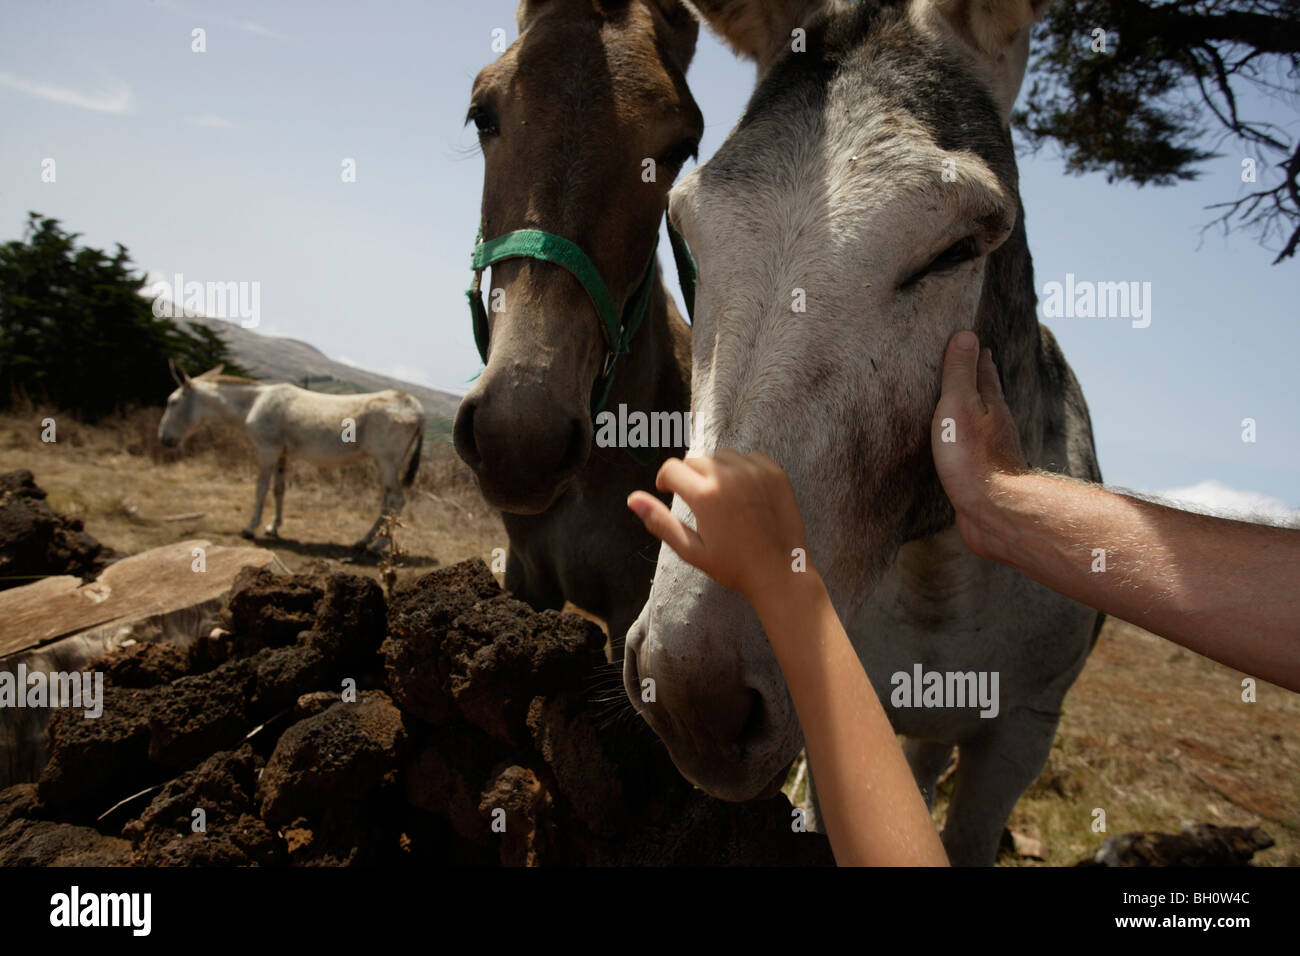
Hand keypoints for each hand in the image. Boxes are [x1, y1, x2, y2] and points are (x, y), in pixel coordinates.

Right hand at [627, 449, 809, 603]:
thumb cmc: (733, 566)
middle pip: (695, 459)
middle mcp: (729, 477)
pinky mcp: (775, 473)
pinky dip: (742, 469)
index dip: (665, 480)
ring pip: (721, 455)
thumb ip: (660, 521)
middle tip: (696, 499)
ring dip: (714, 469)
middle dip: (688, 475)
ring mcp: (755, 472)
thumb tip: (632, 499)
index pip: (672, 469)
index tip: (667, 491)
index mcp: (705, 495)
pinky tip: (743, 492)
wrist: (780, 572)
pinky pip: (749, 457)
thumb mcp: (691, 550)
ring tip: (720, 495)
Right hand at [931, 331, 1027, 554]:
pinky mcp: (985, 477)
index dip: (978, 357)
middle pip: (990, 395)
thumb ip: (959, 373)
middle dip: (982, 379)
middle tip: (976, 363)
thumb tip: (966, 334)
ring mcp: (994, 451)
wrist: (993, 511)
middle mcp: (998, 425)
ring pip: (985, 421)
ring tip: (967, 400)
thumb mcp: (959, 406)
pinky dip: (970, 437)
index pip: (984, 372)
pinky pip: (976, 448)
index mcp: (991, 404)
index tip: (975, 342)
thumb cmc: (973, 457)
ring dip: (977, 408)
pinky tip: (964, 444)